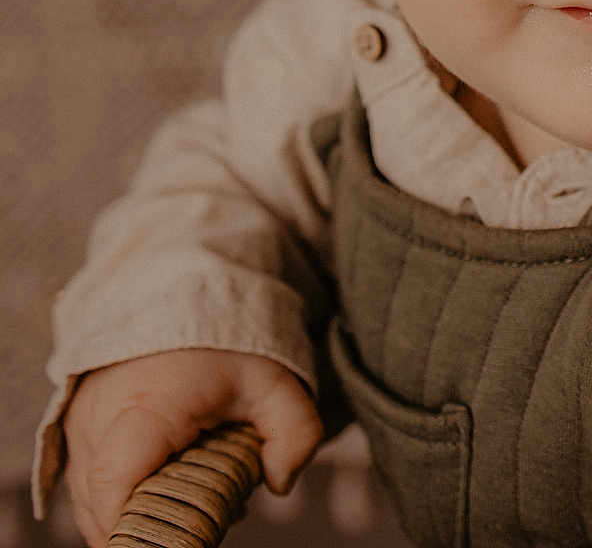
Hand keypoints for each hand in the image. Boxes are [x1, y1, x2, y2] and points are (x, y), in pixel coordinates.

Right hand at [62, 347, 322, 547]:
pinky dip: (121, 495)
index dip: (135, 524)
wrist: (190, 290)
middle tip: (205, 509)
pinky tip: (166, 481)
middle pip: (103, 503)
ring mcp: (78, 423)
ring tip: (193, 486)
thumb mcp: (278, 379)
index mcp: (145, 405)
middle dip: (151, 521)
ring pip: (91, 499)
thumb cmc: (230, 339)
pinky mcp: (74, 427)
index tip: (177, 536)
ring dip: (136, 508)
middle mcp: (98, 417)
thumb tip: (281, 483)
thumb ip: (296, 432)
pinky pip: (87, 484)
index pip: (117, 482)